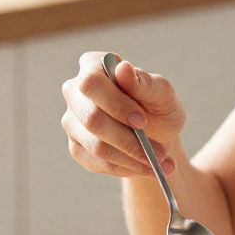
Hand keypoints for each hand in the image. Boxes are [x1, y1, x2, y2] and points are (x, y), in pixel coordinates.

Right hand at [61, 52, 185, 177]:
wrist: (157, 134)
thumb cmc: (157, 105)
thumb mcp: (161, 93)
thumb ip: (144, 82)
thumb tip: (123, 69)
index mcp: (92, 66)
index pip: (91, 83)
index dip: (115, 104)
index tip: (142, 121)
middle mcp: (75, 92)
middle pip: (91, 119)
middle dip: (128, 140)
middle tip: (158, 152)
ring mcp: (72, 122)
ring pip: (97, 146)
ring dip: (133, 158)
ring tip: (162, 162)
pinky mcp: (77, 148)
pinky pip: (100, 163)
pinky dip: (129, 168)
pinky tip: (147, 166)